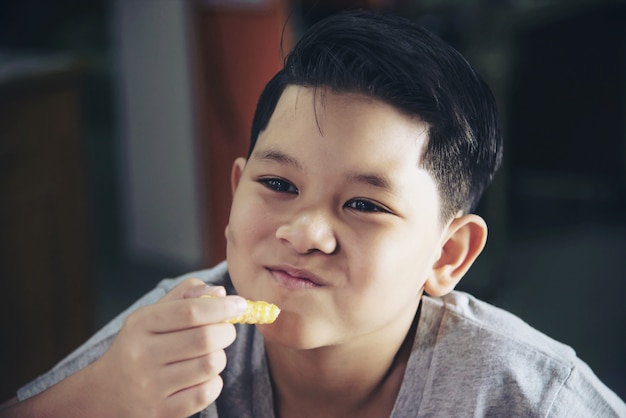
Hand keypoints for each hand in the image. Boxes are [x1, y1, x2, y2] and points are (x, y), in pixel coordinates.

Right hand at [85, 278, 246, 416]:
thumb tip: (220, 292)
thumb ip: (185, 296)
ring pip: (210, 365)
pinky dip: (214, 381)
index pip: (191, 311)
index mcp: (140, 325)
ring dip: (220, 356)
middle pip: (205, 339)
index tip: (240, 304)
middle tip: (226, 330)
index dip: (222, 307)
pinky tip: (203, 376)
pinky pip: (206, 392)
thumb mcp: (151, 315)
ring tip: (210, 354)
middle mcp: (143, 355)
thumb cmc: (139, 346)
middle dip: (227, 331)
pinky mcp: (162, 412)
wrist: (105, 393)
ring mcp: (151, 387)